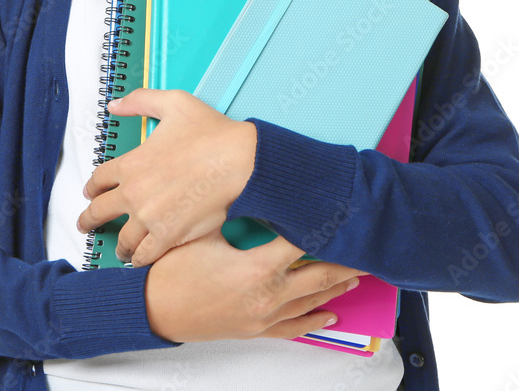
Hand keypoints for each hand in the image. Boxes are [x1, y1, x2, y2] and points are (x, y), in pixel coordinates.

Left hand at [77, 88, 256, 265]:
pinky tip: (139, 259)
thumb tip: (114, 106)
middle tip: (85, 225)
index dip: (91, 187)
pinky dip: (139, 258)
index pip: (98, 180)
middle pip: (99, 212)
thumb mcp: (173, 103)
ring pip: (122, 239)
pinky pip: (145, 255)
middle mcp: (134, 193)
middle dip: (88, 219)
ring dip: (119, 244)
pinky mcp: (169, 236)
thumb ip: (140, 101)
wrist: (240, 161)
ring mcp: (150, 218)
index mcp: (131, 162)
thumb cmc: (211, 132)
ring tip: (120, 248)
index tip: (90, 193)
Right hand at [145, 229, 364, 342]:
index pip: (303, 243)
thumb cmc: (175, 271)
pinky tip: (332, 314)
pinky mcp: (256, 329)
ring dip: (336, 288)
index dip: (324, 228)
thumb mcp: (204, 233)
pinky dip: (316, 320)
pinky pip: (294, 328)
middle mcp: (268, 295)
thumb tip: (251, 189)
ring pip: (312, 302)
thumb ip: (232, 213)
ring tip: (358, 275)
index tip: (341, 216)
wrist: (153, 309)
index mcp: (257, 267)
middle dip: (344, 261)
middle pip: (319, 276)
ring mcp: (264, 316)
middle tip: (365, 248)